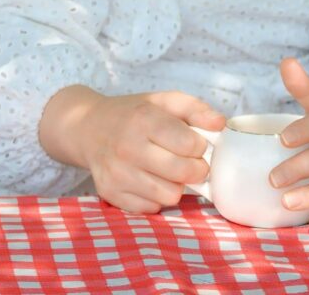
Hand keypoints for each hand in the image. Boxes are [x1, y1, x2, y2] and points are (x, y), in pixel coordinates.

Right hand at [39, 85, 224, 212]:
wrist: (88, 128)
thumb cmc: (133, 113)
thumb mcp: (163, 100)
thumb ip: (196, 108)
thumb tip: (220, 124)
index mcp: (144, 120)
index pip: (190, 145)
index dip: (200, 146)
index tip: (195, 144)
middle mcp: (127, 148)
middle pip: (182, 173)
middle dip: (196, 169)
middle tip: (191, 162)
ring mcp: (117, 174)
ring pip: (169, 196)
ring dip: (177, 185)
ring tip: (170, 171)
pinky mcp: (110, 195)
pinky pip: (150, 208)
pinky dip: (157, 197)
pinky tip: (151, 180)